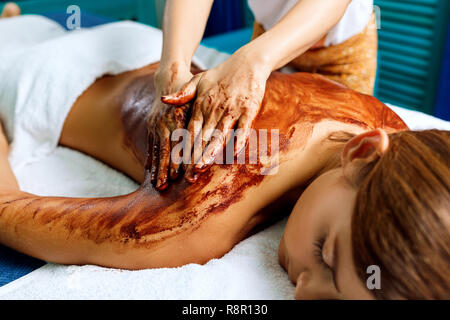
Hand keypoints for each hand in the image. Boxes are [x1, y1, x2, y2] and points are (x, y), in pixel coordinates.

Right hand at [147, 62, 192, 189]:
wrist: (169, 76)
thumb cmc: (191, 88)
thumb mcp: (198, 96)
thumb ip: (202, 111)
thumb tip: (214, 130)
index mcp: (177, 116)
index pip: (178, 142)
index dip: (177, 159)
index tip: (177, 175)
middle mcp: (163, 121)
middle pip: (165, 149)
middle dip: (165, 168)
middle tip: (165, 185)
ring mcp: (155, 124)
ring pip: (156, 150)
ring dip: (157, 168)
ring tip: (157, 185)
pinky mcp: (151, 126)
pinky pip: (150, 145)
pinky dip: (150, 159)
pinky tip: (149, 173)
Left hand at [162, 50, 270, 181]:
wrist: (247, 63)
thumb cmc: (221, 75)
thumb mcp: (198, 80)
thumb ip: (182, 94)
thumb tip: (163, 100)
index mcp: (201, 105)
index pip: (190, 130)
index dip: (184, 148)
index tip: (177, 164)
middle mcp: (215, 109)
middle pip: (203, 137)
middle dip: (194, 157)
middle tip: (188, 175)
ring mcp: (232, 110)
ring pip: (220, 135)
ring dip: (211, 152)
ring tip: (202, 167)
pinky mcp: (249, 109)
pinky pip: (244, 128)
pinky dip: (239, 140)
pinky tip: (234, 153)